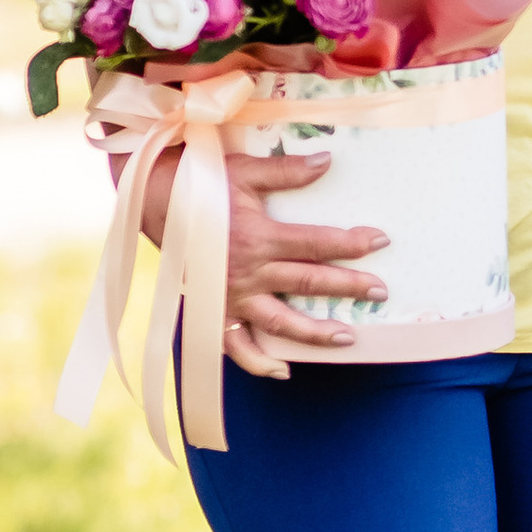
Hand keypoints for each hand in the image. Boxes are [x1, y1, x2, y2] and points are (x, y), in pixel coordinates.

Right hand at [139, 145, 386, 379]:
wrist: (151, 201)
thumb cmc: (199, 183)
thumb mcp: (244, 171)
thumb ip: (286, 171)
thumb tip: (327, 161)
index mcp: (259, 236)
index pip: (317, 243)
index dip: (352, 243)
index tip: (380, 241)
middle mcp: (248, 271)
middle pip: (308, 282)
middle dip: (349, 287)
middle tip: (381, 292)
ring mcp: (231, 297)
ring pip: (280, 322)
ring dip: (315, 332)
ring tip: (347, 336)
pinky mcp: (215, 311)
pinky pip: (236, 346)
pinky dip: (258, 361)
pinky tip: (283, 370)